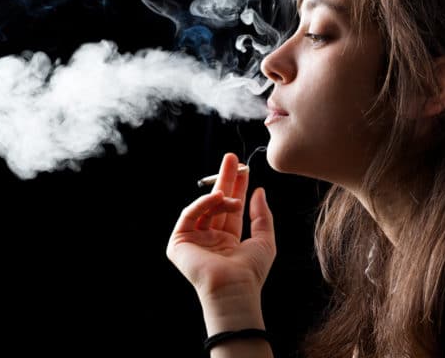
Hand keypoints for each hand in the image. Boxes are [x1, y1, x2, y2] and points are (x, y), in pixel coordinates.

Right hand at [166, 153, 275, 298]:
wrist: (234, 288)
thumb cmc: (251, 271)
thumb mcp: (264, 239)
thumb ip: (261, 215)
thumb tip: (260, 191)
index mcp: (227, 240)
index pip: (231, 207)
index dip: (237, 187)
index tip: (244, 168)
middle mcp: (209, 238)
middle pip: (216, 201)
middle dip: (224, 179)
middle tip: (232, 157)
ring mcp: (194, 240)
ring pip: (205, 206)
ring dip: (219, 196)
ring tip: (231, 196)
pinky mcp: (179, 243)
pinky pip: (189, 215)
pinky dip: (202, 203)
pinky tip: (216, 197)